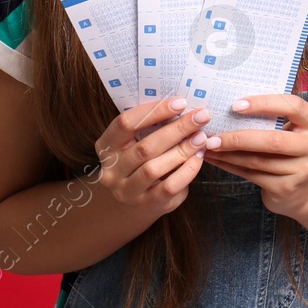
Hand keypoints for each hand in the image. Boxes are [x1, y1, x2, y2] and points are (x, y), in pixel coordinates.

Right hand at [93, 97, 211, 220]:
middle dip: (177, 129)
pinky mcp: (145, 205)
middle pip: (144, 147)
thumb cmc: (142, 160)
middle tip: (200, 116)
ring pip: (154, 168)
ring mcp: (127, 190)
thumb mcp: (137, 141)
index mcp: (106, 146)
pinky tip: (198, 158)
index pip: (125, 124)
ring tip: (201, 137)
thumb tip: (183, 106)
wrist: (137, 199)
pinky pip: (168, 187)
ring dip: (182, 150)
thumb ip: (151, 126)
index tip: (181, 103)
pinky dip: (186, 171)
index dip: (154, 111)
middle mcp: (111, 170)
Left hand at [201, 93, 307, 219]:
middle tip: (213, 135)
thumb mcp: (292, 130)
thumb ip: (272, 118)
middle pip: (273, 140)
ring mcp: (303, 170)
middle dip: (239, 137)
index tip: (236, 105)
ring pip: (258, 161)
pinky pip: (252, 175)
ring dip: (229, 153)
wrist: (302, 190)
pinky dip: (231, 166)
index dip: (265, 103)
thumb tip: (231, 103)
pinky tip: (217, 160)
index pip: (293, 106)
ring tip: (209, 146)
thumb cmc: (290, 150)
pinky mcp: (287, 188)